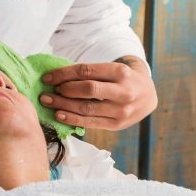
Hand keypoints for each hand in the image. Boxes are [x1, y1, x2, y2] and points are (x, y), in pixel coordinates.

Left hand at [39, 56, 156, 129]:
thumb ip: (91, 73)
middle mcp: (123, 91)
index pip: (87, 71)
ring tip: (48, 102)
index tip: (48, 77)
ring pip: (87, 108)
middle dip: (63, 90)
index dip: (64, 74)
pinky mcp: (117, 125)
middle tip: (46, 91)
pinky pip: (90, 122)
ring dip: (63, 105)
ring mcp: (121, 110)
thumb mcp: (113, 70)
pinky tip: (59, 115)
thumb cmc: (123, 80)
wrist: (148, 95)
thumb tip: (58, 77)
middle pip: (87, 90)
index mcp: (120, 72)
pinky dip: (72, 119)